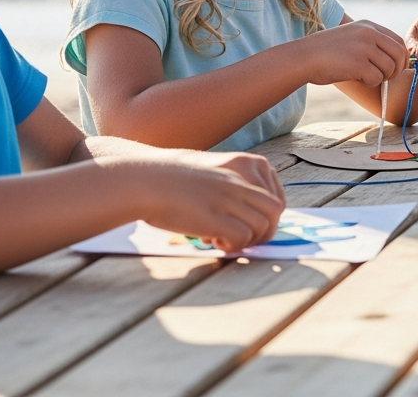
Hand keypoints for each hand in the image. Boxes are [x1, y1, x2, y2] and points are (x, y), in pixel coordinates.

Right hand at [113, 149, 284, 252]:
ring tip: (226, 241)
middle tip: (245, 240)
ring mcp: (227, 201)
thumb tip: (228, 209)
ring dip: (249, 239)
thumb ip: (221, 189)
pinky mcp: (215, 218)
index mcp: (236, 172)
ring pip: (262, 226)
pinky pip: (242, 237)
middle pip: (275, 211)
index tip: (254, 227)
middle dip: (267, 230)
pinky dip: (234, 245)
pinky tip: (214, 242)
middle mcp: (237, 185)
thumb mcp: (202, 177)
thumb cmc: (165, 181)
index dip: (268, 216)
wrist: (143, 181)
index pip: (272, 196)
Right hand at [295, 20, 408, 86]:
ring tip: (365, 76)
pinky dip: (370, 83)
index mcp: (368, 26)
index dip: (401, 58)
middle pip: (398, 54)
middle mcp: (368, 33)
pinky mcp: (358, 63)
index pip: (398, 41)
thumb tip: (398, 61)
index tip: (396, 68)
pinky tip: (357, 79)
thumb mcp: (351, 37)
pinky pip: (377, 78)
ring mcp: (363, 47)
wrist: (302, 58)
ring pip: (389, 68)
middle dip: (396, 69)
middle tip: (385, 77)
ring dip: (381, 77)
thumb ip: (372, 43)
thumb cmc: (326, 52)